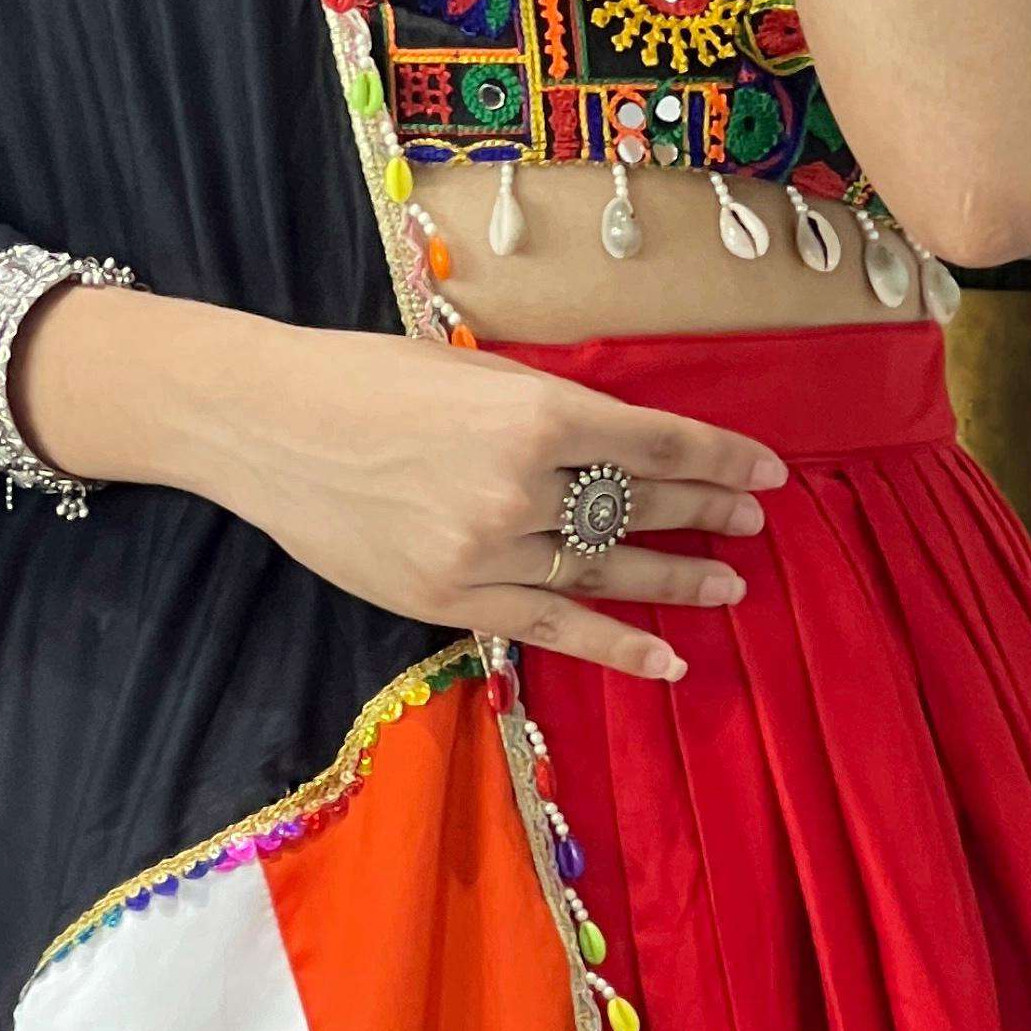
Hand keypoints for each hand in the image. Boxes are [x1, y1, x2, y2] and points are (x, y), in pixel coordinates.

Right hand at [197, 320, 784, 682]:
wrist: (262, 424)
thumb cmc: (364, 378)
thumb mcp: (471, 370)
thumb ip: (546, 410)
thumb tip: (619, 444)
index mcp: (535, 410)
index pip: (658, 442)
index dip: (722, 458)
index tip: (767, 471)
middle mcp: (522, 484)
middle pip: (640, 503)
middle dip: (706, 510)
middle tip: (753, 519)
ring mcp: (487, 549)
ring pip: (604, 568)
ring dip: (674, 576)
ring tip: (730, 582)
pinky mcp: (452, 599)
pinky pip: (552, 628)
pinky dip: (615, 646)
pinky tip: (669, 660)